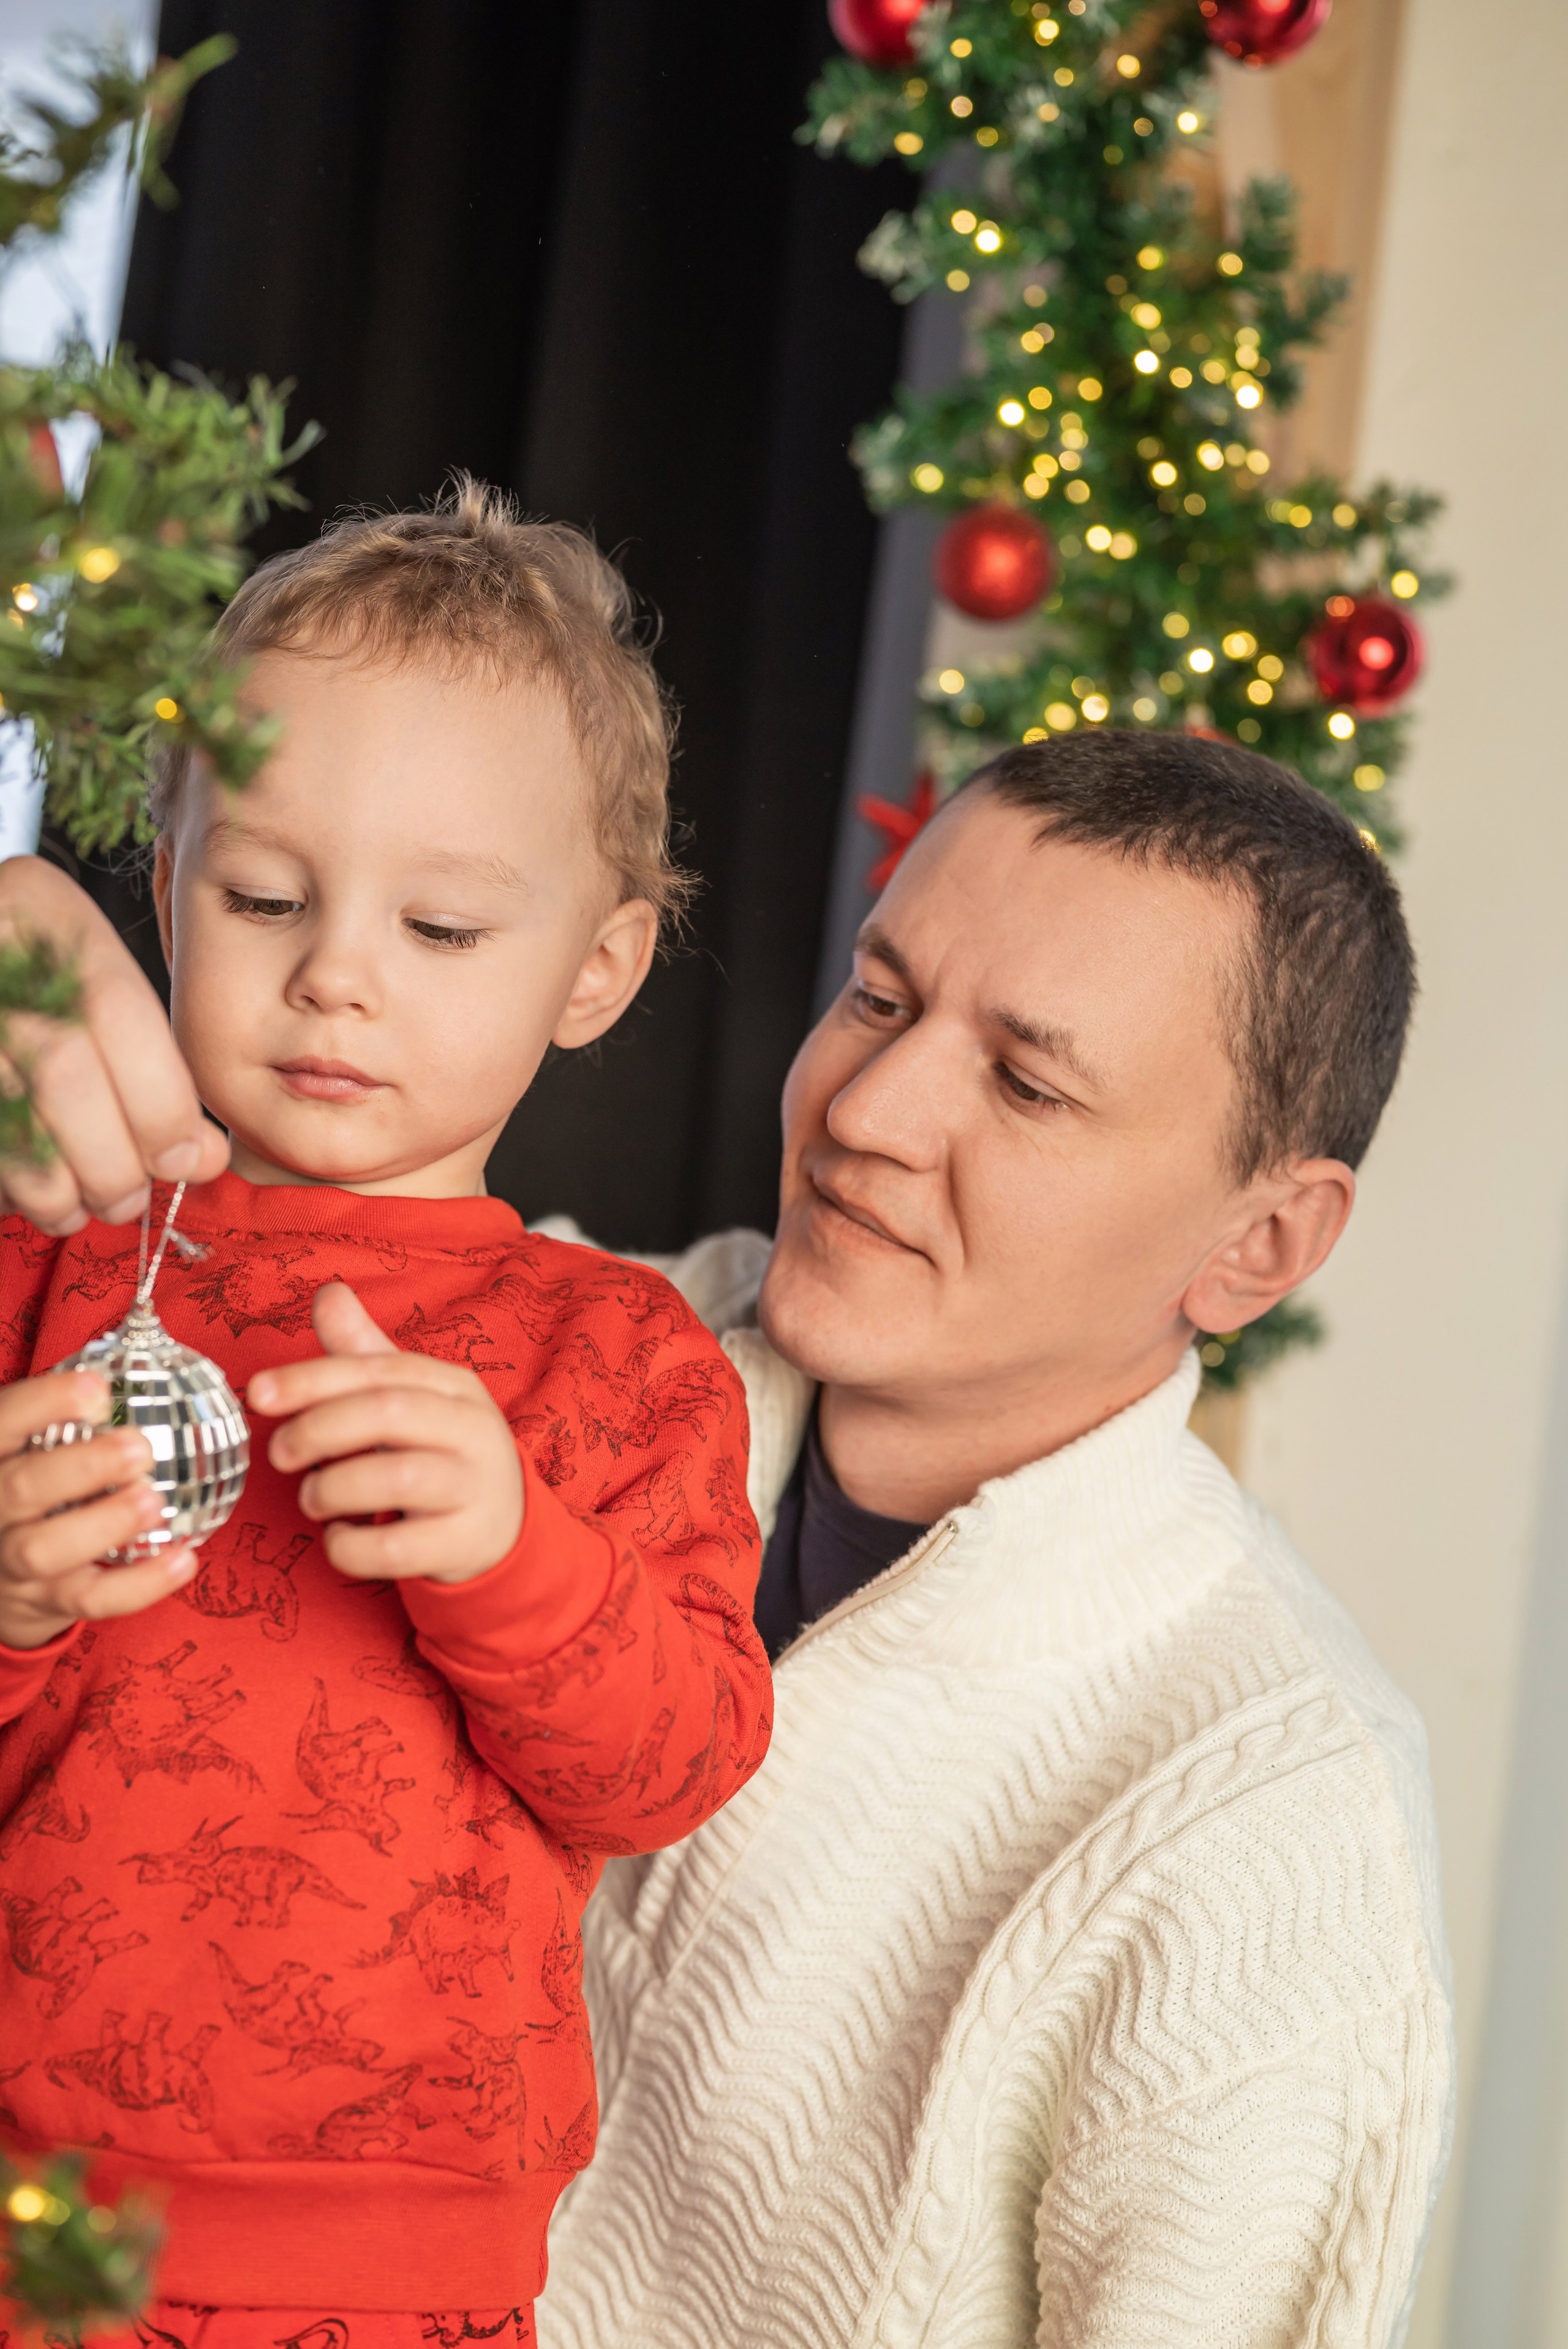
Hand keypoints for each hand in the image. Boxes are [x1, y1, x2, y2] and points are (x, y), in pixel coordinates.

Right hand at [0, 855, 228, 1235]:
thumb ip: (155, 1065)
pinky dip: (5, 1194)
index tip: (185, 1159)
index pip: (116, 1010)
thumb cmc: (32, 981)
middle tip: (128, 1199)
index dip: (160, 1102)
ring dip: (56, 1194)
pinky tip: (20, 1194)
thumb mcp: (93, 987)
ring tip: (78, 1207)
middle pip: (63, 1071)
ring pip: (12, 1124)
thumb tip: (205, 1160)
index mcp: (35, 902)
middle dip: (112, 1161)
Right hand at [0, 1368, 196, 1649]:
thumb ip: (61, 1410)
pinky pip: (91, 1599)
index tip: (97, 1388)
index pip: (4, 1421)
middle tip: (139, 1449)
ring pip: (46, 1550)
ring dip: (105, 1524)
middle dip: (82, 1466)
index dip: (45, 1402)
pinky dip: (141, 1584)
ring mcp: (12, 1562)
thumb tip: (143, 1346)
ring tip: (154, 1500)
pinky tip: (185, 1559)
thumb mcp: (25, 1441)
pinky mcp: (44, 1604)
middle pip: (21, 1488)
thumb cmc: (26, 1484)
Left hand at [250, 1283, 523, 1585]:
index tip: (259, 1393)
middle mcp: (472, 1430)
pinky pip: (396, 1549)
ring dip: (331, 1488)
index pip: (379, 1369)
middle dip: (317, 1429)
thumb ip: (365, 1353)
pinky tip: (340, 1536)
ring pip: (395, 1480)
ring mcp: (474, 1489)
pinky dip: (349, 1545)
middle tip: (279, 1454)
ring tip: (312, 1497)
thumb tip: (328, 1294)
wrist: (506, 1525)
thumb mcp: (412, 1398)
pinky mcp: (464, 1544)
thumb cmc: (440, 1451)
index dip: (313, 1378)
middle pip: (388, 1413)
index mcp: (454, 1385)